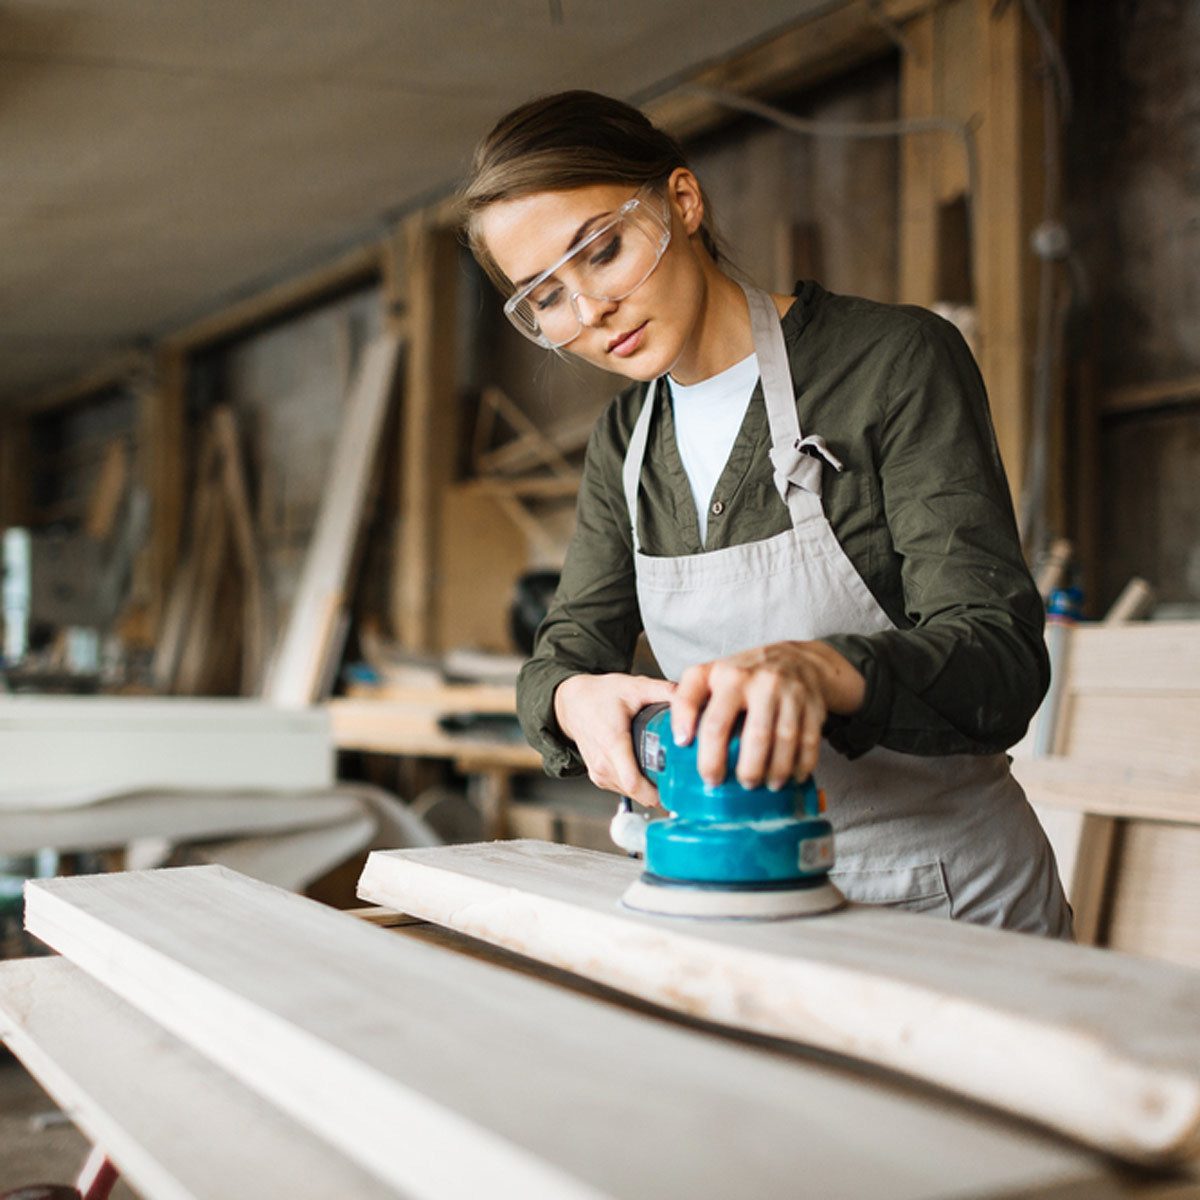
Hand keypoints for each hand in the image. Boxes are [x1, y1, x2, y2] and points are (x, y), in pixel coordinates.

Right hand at [554, 673, 676, 806]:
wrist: (573, 703)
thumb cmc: (601, 695)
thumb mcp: (635, 686)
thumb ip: (664, 691)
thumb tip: (692, 700)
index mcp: (612, 742)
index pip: (634, 782)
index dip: (657, 792)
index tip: (677, 788)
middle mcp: (602, 763)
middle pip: (637, 791)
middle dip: (660, 787)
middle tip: (681, 775)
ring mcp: (599, 772)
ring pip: (631, 793)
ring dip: (649, 786)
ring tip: (665, 768)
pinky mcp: (598, 777)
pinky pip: (623, 789)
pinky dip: (638, 783)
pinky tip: (647, 767)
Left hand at [670, 641, 865, 789]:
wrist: (798, 658)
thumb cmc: (746, 674)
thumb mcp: (711, 674)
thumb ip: (688, 699)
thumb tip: (679, 741)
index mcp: (727, 675)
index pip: (709, 715)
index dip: (698, 741)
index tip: (693, 760)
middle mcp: (759, 682)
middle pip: (752, 736)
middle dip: (743, 768)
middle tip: (729, 783)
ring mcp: (789, 693)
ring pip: (783, 741)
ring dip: (773, 771)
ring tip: (762, 785)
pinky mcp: (813, 706)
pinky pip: (809, 743)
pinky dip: (799, 766)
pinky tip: (790, 777)